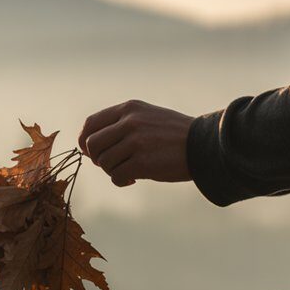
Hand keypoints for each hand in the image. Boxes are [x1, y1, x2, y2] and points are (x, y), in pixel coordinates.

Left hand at [78, 99, 193, 186]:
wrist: (204, 145)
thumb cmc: (174, 135)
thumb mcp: (147, 116)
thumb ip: (121, 124)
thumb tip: (90, 144)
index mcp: (129, 109)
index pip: (91, 123)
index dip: (85, 141)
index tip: (90, 152)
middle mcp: (129, 122)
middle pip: (93, 145)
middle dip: (97, 159)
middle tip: (111, 164)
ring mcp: (135, 142)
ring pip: (104, 162)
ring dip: (112, 171)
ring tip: (128, 171)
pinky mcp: (142, 162)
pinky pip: (116, 176)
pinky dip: (120, 181)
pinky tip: (133, 179)